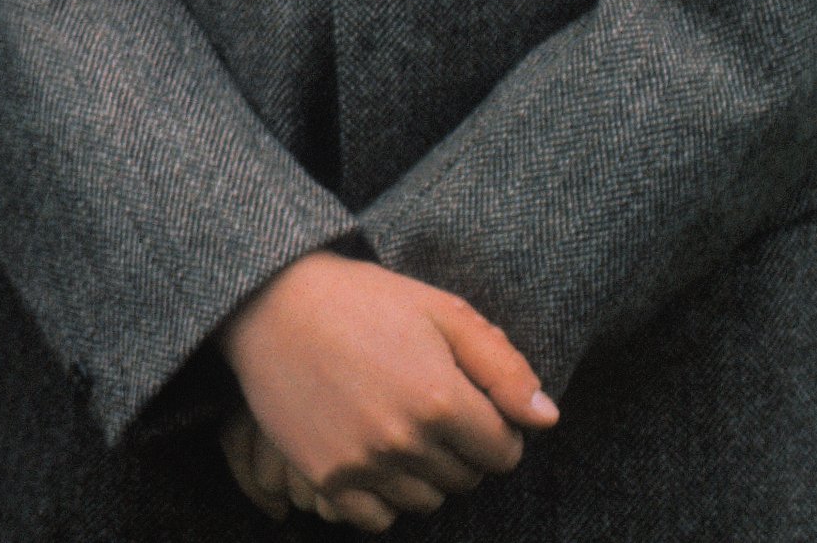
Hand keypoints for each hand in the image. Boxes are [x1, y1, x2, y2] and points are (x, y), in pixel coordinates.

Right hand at [218, 251, 556, 526]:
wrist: (270, 301)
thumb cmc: (362, 299)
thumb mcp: (440, 309)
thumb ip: (501, 365)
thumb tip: (547, 419)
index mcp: (440, 397)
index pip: (505, 451)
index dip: (494, 426)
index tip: (468, 400)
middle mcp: (405, 440)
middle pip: (466, 478)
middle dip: (459, 447)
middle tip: (425, 402)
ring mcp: (364, 464)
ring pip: (427, 500)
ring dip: (423, 471)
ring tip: (396, 421)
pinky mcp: (328, 478)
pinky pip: (380, 517)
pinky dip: (383, 493)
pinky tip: (370, 450)